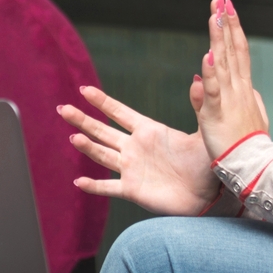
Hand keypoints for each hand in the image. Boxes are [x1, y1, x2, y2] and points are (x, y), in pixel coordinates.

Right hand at [58, 86, 217, 215]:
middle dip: (82, 120)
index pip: (120, 112)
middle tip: (62, 108)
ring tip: (72, 137)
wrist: (210, 195)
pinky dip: (93, 186)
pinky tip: (78, 182)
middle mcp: (135, 148)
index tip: (84, 89)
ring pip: (102, 155)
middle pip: (102, 130)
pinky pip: (108, 187)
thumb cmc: (209, 162)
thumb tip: (202, 77)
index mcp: (149, 131)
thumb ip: (199, 105)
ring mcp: (132, 169)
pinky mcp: (133, 190)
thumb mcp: (204, 132)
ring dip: (87, 146)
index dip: (102, 102)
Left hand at [197, 0, 270, 160]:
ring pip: (223, 64)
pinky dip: (211, 74)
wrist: (255, 168)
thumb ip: (214, 94)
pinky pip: (214, 91)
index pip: (238, 52)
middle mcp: (239, 89)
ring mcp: (230, 100)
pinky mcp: (218, 114)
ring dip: (219, 39)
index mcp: (244, 88)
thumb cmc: (246, 144)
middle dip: (227, 23)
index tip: (228, 8)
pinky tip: (207, 56)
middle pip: (232, 50)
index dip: (233, 29)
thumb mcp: (231, 114)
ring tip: (216, 15)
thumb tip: (201, 76)